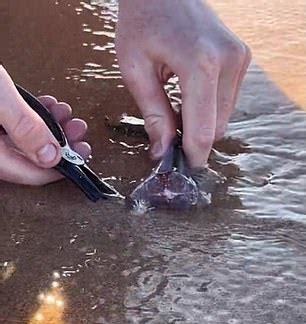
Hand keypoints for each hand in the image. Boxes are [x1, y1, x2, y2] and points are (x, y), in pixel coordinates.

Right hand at [0, 65, 90, 184]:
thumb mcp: (1, 98)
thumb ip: (26, 127)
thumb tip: (51, 155)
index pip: (32, 175)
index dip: (62, 167)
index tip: (81, 155)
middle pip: (30, 159)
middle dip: (59, 144)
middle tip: (78, 132)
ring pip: (24, 142)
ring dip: (49, 128)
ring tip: (66, 115)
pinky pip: (15, 128)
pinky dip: (33, 118)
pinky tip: (46, 106)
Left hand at [116, 0, 250, 166]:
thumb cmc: (142, 18)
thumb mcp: (135, 68)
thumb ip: (153, 114)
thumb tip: (163, 151)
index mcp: (201, 63)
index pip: (203, 130)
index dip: (192, 157)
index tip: (181, 173)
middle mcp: (229, 60)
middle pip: (217, 128)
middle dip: (193, 139)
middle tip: (167, 138)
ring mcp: (240, 57)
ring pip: (224, 117)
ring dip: (201, 123)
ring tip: (174, 109)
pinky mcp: (241, 57)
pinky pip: (227, 100)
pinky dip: (208, 108)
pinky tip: (187, 96)